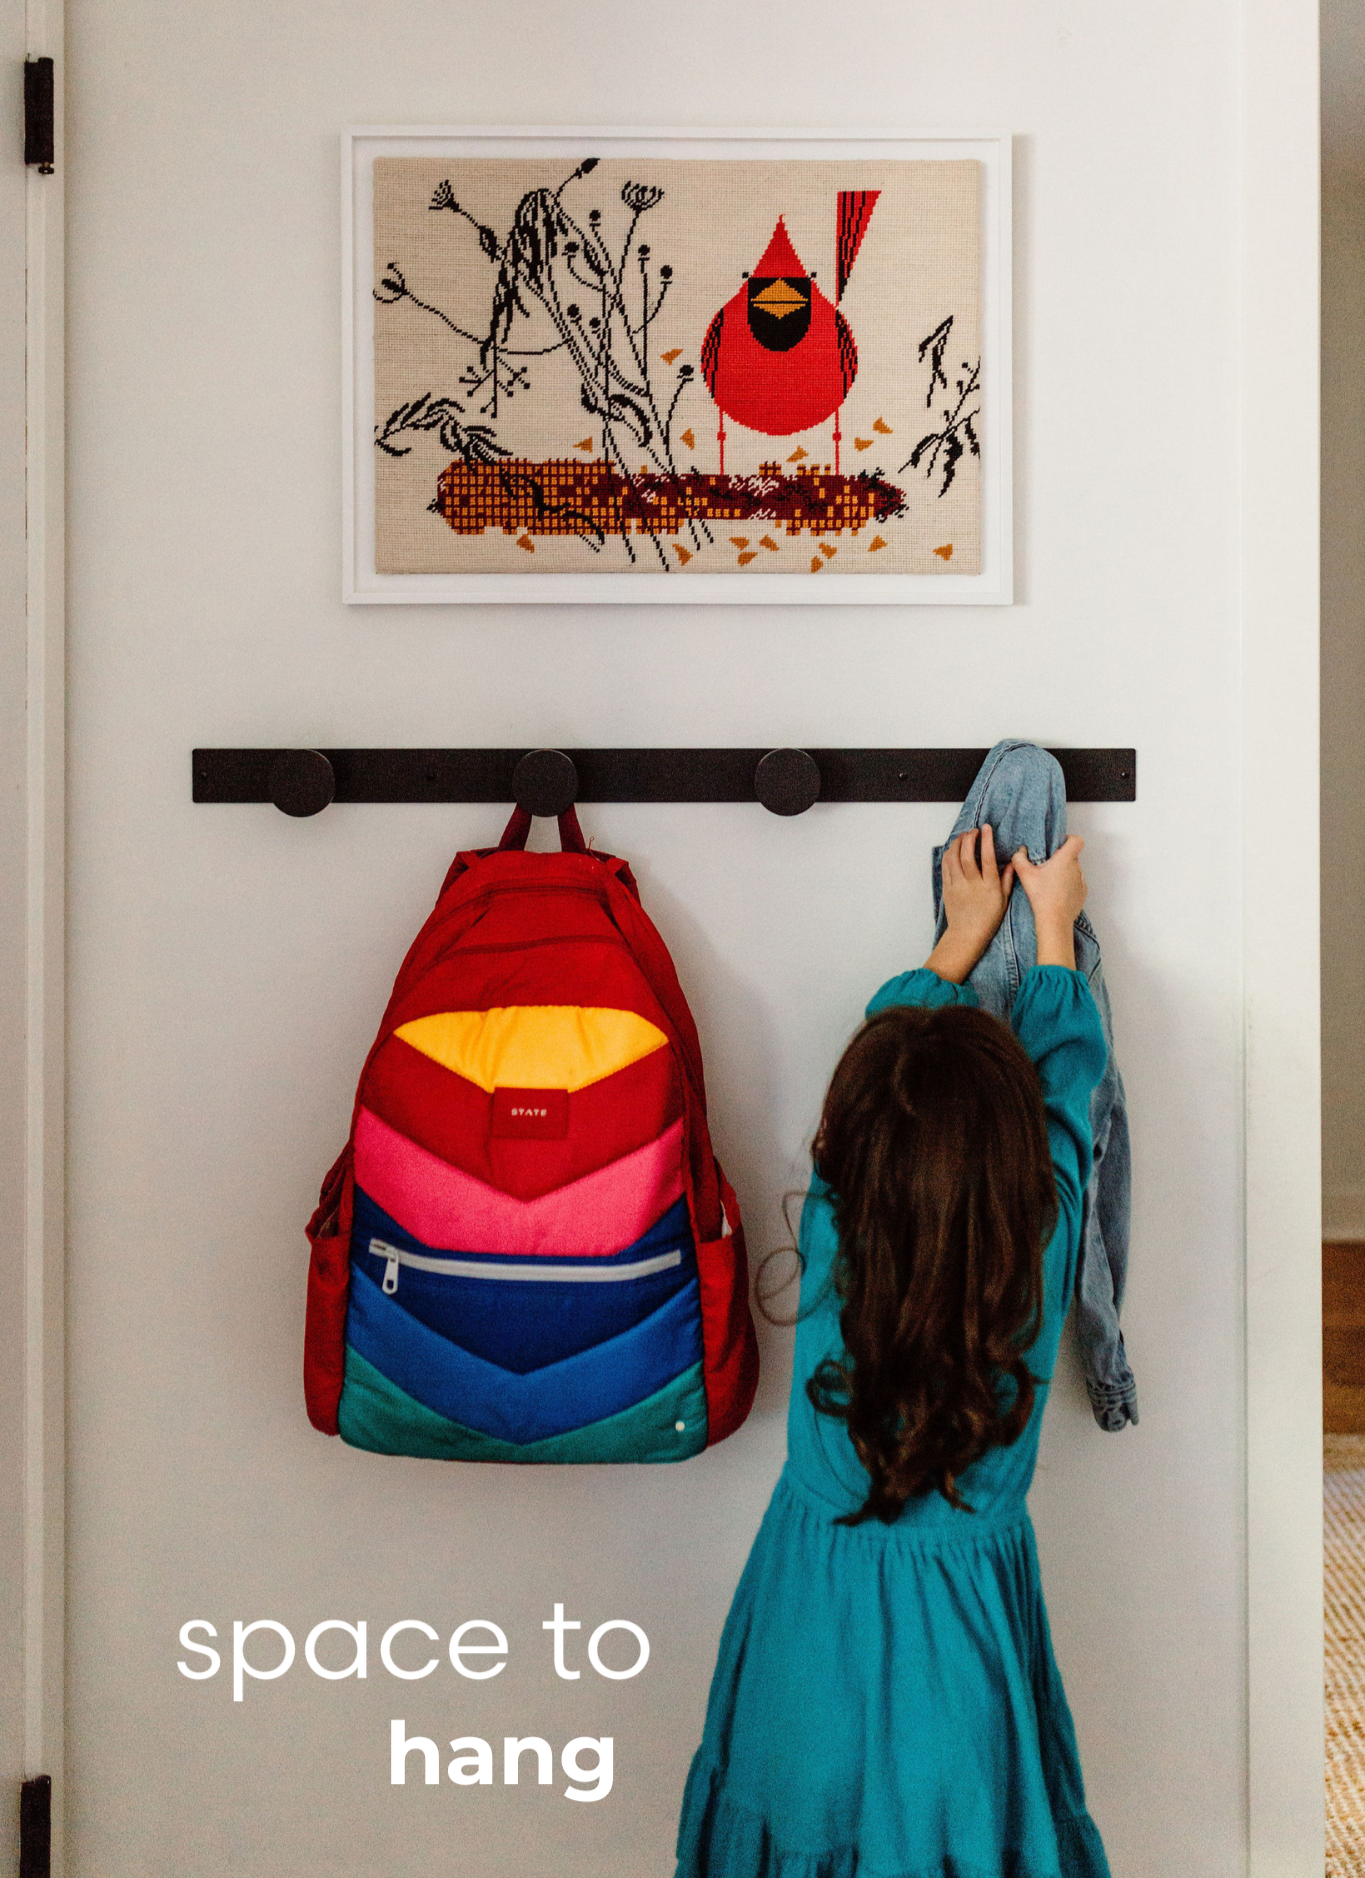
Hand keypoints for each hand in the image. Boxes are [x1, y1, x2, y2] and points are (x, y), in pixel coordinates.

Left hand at [924, 825, 1014, 983]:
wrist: (967, 934)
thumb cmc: (988, 918)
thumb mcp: (1004, 899)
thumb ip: (1007, 879)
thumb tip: (1013, 861)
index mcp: (989, 885)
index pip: (987, 857)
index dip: (986, 840)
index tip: (986, 828)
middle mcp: (972, 884)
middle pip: (966, 854)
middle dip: (969, 838)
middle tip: (973, 831)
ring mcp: (957, 886)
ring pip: (953, 858)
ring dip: (957, 843)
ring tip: (963, 836)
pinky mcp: (947, 888)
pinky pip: (945, 866)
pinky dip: (948, 854)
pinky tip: (953, 848)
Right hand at [1012, 835, 1086, 969]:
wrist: (1054, 920)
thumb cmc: (1041, 895)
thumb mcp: (1025, 875)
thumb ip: (1019, 859)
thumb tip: (1020, 852)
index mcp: (1066, 859)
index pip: (1077, 840)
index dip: (1069, 839)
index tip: (1058, 846)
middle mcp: (1077, 868)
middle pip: (1072, 856)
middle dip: (1061, 859)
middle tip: (1046, 868)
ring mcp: (1081, 881)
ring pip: (1074, 870)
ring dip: (1065, 872)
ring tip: (1050, 883)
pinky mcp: (1082, 893)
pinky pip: (1076, 883)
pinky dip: (1068, 885)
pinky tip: (1056, 893)